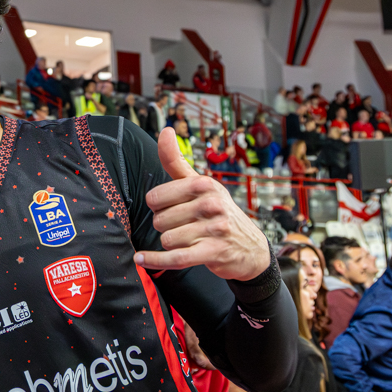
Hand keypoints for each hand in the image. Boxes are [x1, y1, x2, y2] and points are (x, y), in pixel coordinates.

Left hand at [136, 128, 270, 280]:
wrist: (250, 247)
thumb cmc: (217, 212)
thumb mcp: (199, 185)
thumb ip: (176, 161)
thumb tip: (165, 130)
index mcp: (203, 184)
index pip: (155, 197)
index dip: (157, 206)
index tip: (169, 207)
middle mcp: (211, 204)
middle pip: (159, 220)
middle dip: (165, 227)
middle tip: (183, 226)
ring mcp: (214, 229)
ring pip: (167, 240)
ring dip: (171, 244)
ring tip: (187, 240)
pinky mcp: (213, 252)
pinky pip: (175, 258)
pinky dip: (156, 261)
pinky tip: (142, 259)